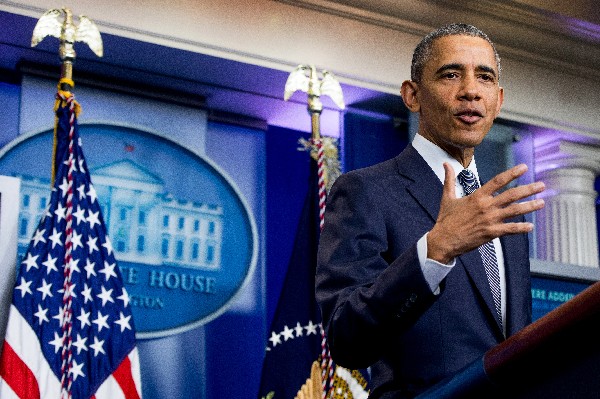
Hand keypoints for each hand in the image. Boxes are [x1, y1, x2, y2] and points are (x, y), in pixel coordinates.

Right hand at [427, 163, 544, 263]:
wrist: (444, 240)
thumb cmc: (446, 219)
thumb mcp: (447, 197)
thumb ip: (449, 179)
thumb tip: (446, 164)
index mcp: (477, 196)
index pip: (498, 181)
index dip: (512, 173)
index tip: (524, 168)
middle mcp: (486, 207)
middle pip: (512, 195)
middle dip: (528, 189)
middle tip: (541, 185)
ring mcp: (490, 220)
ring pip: (514, 211)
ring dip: (530, 206)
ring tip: (541, 203)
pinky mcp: (491, 233)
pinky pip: (510, 229)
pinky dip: (521, 228)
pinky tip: (530, 226)